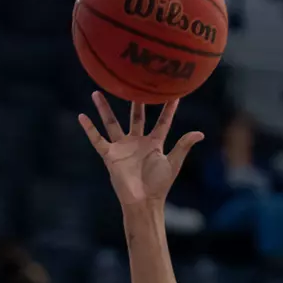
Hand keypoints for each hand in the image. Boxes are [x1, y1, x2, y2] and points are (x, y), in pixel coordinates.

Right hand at [79, 93, 202, 210]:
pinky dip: (89, 129)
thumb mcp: (173, 163)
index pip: (162, 122)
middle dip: (136, 101)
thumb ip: (183, 146)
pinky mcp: (110, 156)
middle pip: (136, 117)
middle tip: (134, 81)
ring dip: (104, 109)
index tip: (172, 92)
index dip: (167, 108)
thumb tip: (201, 133)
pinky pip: (97, 140)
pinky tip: (81, 116)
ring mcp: (122, 148)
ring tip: (97, 92)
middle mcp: (137, 142)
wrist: (143, 202)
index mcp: (154, 144)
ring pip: (111, 123)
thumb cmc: (159, 185)